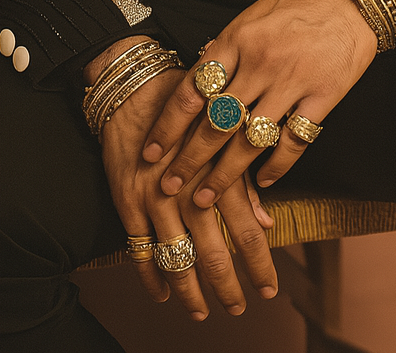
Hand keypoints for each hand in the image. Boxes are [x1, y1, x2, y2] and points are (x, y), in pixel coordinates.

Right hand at [92, 49, 277, 317]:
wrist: (134, 83)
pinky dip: (149, 275)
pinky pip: (138, 247)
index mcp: (217, 170)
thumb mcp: (224, 133)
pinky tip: (162, 294)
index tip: (269, 289)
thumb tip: (268, 223)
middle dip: (227, 286)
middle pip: (212, 252)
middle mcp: (187, 188)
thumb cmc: (189, 103)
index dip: (259, 264)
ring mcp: (154, 197)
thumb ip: (244, 179)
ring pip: (175, 257)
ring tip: (202, 312)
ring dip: (190, 290)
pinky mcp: (127, 198)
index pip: (245, 230)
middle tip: (239, 308)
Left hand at [141, 0, 395, 209]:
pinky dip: (275, 167)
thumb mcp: (253, 15)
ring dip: (224, 176)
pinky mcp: (322, 97)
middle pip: (216, 123)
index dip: (168, 126)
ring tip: (205, 198)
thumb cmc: (300, 2)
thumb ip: (228, 48)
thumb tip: (199, 78)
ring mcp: (292, 82)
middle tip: (168, 187)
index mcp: (238, 38)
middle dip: (188, 160)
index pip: (192, 90)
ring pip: (250, 141)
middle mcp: (260, 62)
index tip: (152, 152)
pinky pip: (293, 142)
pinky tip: (262, 183)